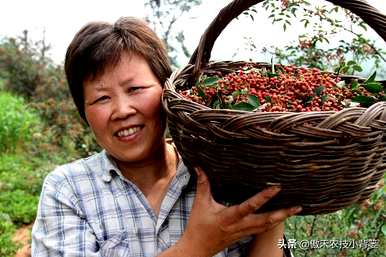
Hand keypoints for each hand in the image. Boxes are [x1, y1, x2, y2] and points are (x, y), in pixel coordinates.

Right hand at [177, 167, 301, 256]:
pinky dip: (273, 223)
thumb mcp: (200, 204)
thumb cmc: (198, 227)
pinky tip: (280, 218)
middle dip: (282, 214)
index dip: (263, 197)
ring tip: (294, 210)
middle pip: (266, 221)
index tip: (276, 187)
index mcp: (229, 217)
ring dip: (281, 218)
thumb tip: (199, 167)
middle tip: (297, 206)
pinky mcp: (244, 235)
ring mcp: (243, 232)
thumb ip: (202, 184)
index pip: (249, 206)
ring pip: (266, 226)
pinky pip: (262, 229)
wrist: (198, 249)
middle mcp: (239, 226)